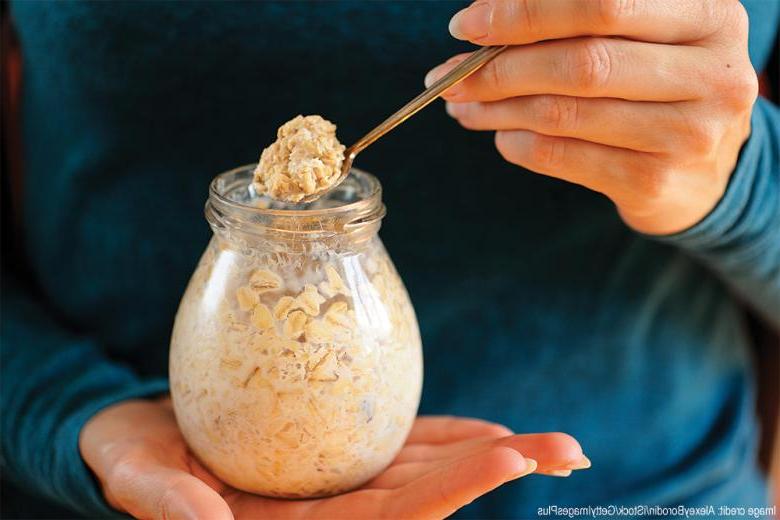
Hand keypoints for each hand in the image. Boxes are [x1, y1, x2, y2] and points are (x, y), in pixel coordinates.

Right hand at [80, 397, 587, 518]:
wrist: (134, 436)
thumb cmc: (128, 459)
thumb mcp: (137, 478)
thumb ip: (170, 505)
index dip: (447, 493)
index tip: (504, 455)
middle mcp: (328, 512)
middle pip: (424, 496)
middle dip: (492, 475)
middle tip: (562, 448)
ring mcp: (336, 481)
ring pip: (422, 471)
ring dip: (486, 458)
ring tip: (550, 444)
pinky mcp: (333, 449)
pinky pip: (399, 446)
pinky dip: (445, 439)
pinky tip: (489, 433)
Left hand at [428, 0, 757, 234]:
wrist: (704, 174)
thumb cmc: (658, 87)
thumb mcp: (639, 38)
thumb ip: (577, 21)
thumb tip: (484, 18)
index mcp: (708, 14)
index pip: (603, 3)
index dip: (525, 12)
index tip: (467, 24)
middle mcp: (712, 72)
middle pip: (583, 62)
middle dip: (501, 67)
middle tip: (450, 75)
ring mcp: (688, 133)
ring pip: (565, 113)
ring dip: (497, 108)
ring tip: (462, 105)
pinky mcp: (654, 181)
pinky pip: (563, 157)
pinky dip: (518, 144)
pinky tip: (500, 134)